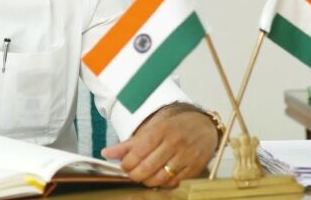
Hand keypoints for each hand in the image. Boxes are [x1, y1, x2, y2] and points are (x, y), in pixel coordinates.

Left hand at [101, 107, 217, 187]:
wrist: (204, 127)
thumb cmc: (174, 128)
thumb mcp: (151, 130)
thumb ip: (128, 144)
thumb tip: (106, 153)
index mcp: (161, 130)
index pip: (139, 151)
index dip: (128, 163)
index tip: (124, 165)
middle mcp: (174, 143)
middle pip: (148, 167)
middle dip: (135, 175)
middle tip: (132, 174)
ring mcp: (186, 156)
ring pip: (160, 177)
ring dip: (147, 181)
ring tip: (143, 177)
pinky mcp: (194, 168)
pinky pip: (173, 182)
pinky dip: (162, 184)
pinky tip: (158, 178)